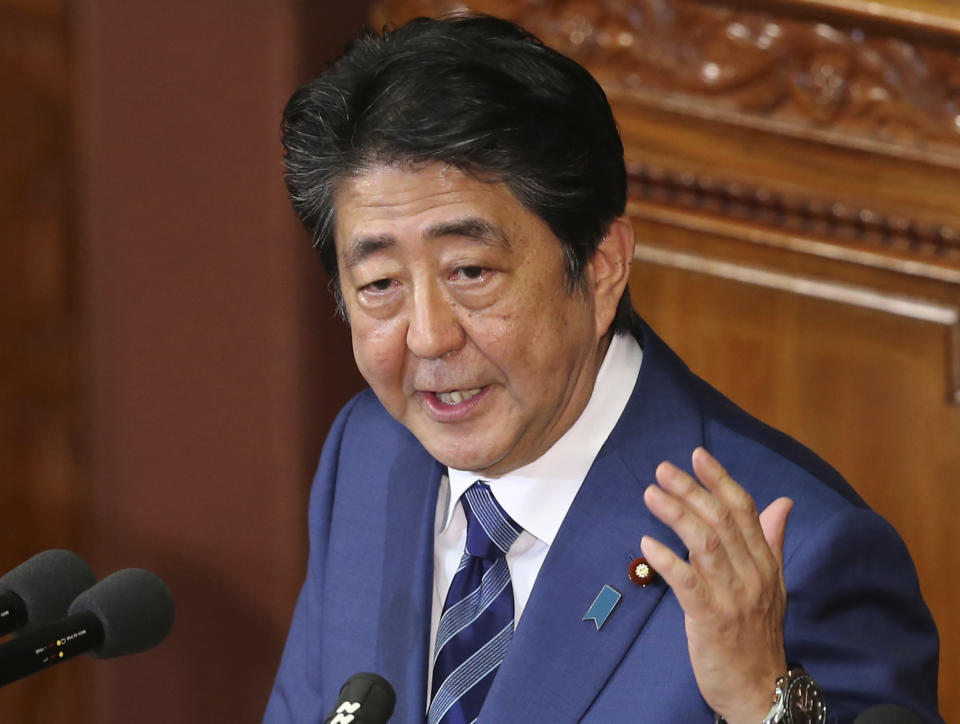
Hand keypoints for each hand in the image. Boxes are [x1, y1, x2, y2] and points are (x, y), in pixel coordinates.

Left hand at [640, 447, 792, 723]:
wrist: (759, 691)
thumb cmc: (757, 634)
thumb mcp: (772, 585)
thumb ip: (771, 540)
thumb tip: (782, 501)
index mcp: (765, 563)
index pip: (746, 511)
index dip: (721, 480)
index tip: (697, 455)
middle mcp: (753, 575)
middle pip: (722, 521)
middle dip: (692, 491)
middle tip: (663, 470)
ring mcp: (733, 598)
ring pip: (705, 545)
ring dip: (677, 515)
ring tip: (651, 495)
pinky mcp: (711, 620)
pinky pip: (688, 584)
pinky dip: (667, 561)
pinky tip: (647, 543)